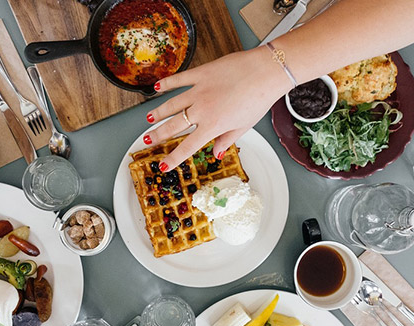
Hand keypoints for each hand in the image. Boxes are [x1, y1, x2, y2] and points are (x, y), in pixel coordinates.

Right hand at [144, 47, 290, 170]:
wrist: (265, 72)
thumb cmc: (259, 98)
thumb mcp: (245, 126)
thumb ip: (227, 140)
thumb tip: (216, 153)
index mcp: (213, 126)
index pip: (187, 146)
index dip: (173, 158)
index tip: (163, 166)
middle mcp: (201, 110)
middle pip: (173, 125)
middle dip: (158, 135)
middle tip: (147, 140)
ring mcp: (199, 90)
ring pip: (171, 104)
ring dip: (157, 112)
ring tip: (148, 119)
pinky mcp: (201, 74)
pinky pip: (179, 80)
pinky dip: (167, 83)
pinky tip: (157, 88)